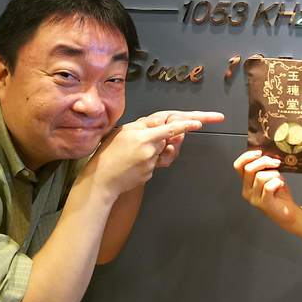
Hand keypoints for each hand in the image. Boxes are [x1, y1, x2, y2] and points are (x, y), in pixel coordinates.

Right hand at [85, 113, 214, 197]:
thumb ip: (145, 125)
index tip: (199, 123)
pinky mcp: (150, 173)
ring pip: (162, 151)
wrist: (102, 179)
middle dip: (163, 138)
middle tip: (147, 140)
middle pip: (168, 139)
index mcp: (144, 136)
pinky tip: (134, 162)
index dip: (187, 125)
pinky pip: (156, 163)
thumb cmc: (108, 153)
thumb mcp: (124, 131)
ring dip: (155, 149)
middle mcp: (150, 150)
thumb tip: (162, 122)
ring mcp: (151, 163)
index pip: (171, 128)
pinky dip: (148, 160)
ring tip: (135, 152)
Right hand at [233, 150, 298, 227]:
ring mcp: (254, 198)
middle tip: (276, 163)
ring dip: (274, 174)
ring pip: (260, 177)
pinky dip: (277, 182)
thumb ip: (265, 167)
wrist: (288, 212)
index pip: (238, 166)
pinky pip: (268, 186)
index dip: (247, 156)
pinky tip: (281, 185)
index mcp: (246, 182)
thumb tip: (268, 154)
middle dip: (264, 162)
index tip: (259, 152)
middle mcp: (247, 190)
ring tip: (280, 179)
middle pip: (249, 169)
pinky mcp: (263, 203)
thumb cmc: (279, 193)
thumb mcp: (270, 176)